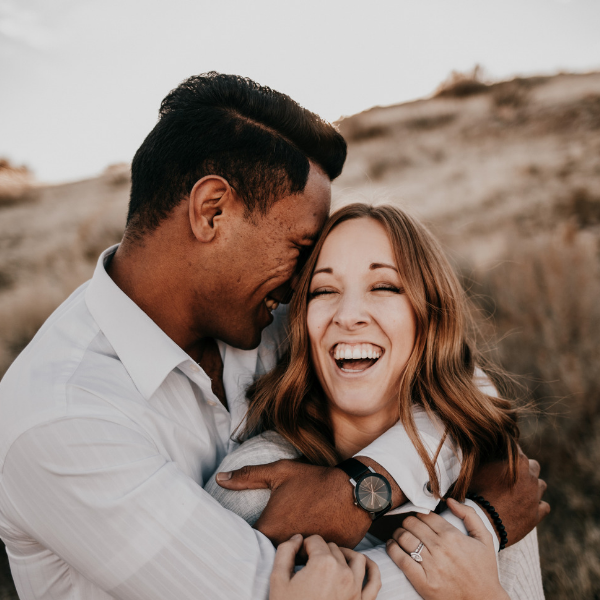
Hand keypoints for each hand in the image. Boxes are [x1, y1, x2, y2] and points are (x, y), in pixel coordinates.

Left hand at [216, 458, 404, 546]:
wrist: (356, 491)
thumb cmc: (315, 480)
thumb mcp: (280, 472)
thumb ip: (248, 476)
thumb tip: (220, 478)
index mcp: (271, 528)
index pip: (249, 544)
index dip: (248, 540)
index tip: (248, 534)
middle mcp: (287, 547)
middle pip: (271, 554)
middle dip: (270, 546)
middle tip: (278, 529)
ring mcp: (307, 556)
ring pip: (292, 560)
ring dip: (290, 552)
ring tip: (296, 534)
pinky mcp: (325, 560)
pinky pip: (312, 562)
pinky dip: (311, 555)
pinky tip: (314, 538)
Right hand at [270, 534, 380, 599]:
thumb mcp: (278, 580)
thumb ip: (286, 551)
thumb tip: (297, 538)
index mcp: (323, 564)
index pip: (315, 540)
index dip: (304, 546)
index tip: (298, 557)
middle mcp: (343, 572)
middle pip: (333, 548)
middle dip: (320, 551)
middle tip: (309, 563)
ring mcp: (355, 588)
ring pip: (355, 558)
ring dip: (344, 554)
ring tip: (331, 559)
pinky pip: (374, 580)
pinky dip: (371, 568)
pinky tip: (362, 564)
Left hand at [386, 499, 508, 599]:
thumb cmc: (484, 570)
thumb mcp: (485, 539)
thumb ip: (469, 515)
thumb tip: (450, 500)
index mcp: (453, 536)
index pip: (426, 516)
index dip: (419, 515)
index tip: (418, 519)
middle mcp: (440, 548)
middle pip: (412, 524)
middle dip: (407, 522)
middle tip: (407, 526)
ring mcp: (431, 566)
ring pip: (404, 538)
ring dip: (398, 533)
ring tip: (398, 534)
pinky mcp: (423, 582)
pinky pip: (401, 559)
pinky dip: (392, 549)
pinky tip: (392, 546)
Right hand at [470, 447, 549, 545]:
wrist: (481, 521)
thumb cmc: (475, 491)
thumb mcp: (477, 468)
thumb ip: (488, 457)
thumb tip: (490, 450)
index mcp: (517, 462)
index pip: (516, 448)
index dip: (508, 450)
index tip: (502, 454)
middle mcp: (530, 477)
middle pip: (533, 465)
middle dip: (524, 467)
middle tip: (511, 473)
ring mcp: (535, 496)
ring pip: (541, 485)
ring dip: (532, 485)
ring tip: (519, 490)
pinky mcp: (536, 515)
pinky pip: (544, 506)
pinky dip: (537, 504)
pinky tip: (527, 505)